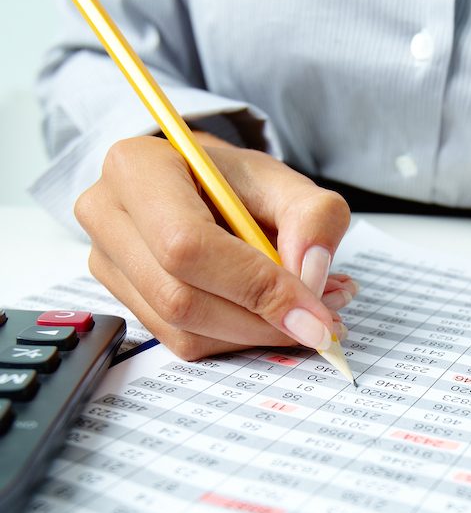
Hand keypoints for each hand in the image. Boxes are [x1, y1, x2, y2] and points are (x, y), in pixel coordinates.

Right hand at [76, 133, 357, 359]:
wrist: (202, 188)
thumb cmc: (236, 183)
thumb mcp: (285, 182)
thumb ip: (313, 217)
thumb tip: (311, 274)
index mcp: (138, 170)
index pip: (187, 245)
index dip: (255, 288)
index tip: (315, 314)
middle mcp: (107, 216)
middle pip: (181, 299)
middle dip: (261, 321)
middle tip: (322, 321)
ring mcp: (109, 265)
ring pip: (184, 331)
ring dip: (256, 335)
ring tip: (307, 311)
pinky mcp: (127, 302)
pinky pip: (186, 342)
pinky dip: (240, 339)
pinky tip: (272, 316)